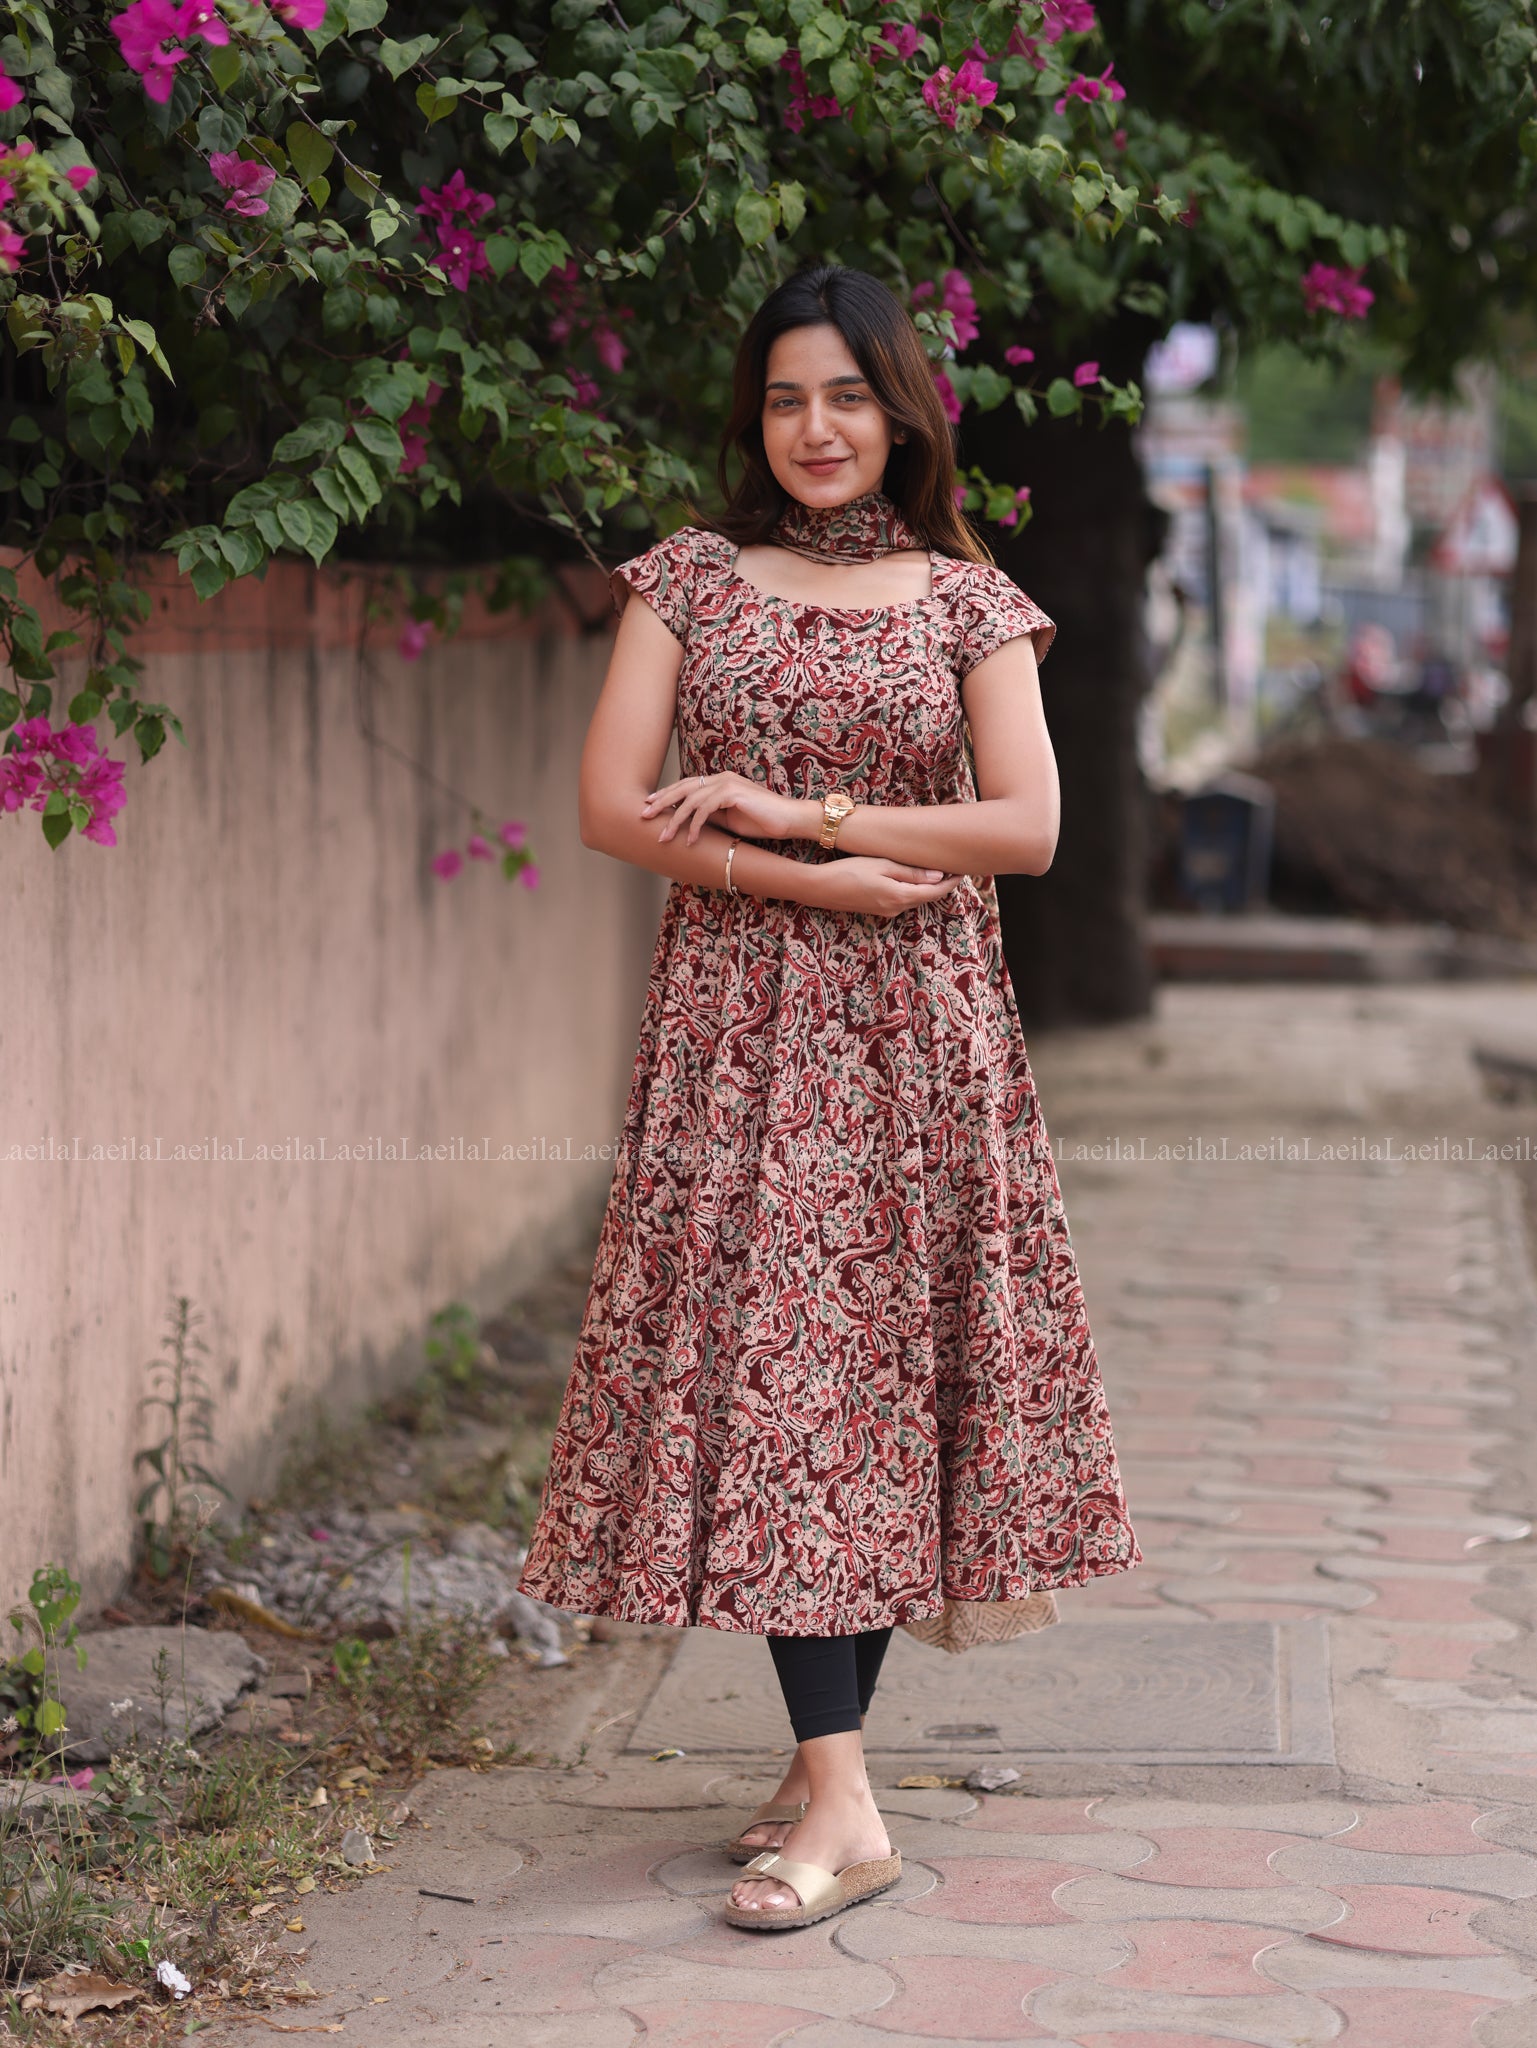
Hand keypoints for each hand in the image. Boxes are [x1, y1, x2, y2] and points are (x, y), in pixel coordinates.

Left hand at [640, 772, 807, 844]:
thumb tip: (689, 824)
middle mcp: (721, 778)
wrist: (790, 819)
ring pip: (691, 800)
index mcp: (720, 781)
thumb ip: (711, 816)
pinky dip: (696, 825)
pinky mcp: (733, 794)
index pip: (686, 786)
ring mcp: (727, 784)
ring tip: (665, 837)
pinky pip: (706, 809)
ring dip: (676, 820)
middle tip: (643, 815)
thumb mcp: (730, 819)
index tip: (650, 807)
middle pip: (682, 787)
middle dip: (661, 802)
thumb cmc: (763, 822)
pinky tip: (691, 840)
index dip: (666, 795)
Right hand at [814, 856, 965, 919]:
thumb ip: (911, 873)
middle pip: (927, 897)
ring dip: (928, 888)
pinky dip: (913, 890)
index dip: (952, 882)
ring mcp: (885, 911)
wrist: (819, 888)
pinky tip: (913, 879)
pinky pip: (902, 899)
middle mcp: (896, 908)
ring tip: (939, 871)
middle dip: (943, 884)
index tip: (963, 870)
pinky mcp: (876, 909)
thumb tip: (938, 877)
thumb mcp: (882, 866)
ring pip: (914, 898)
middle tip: (955, 867)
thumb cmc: (848, 871)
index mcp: (900, 897)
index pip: (936, 892)